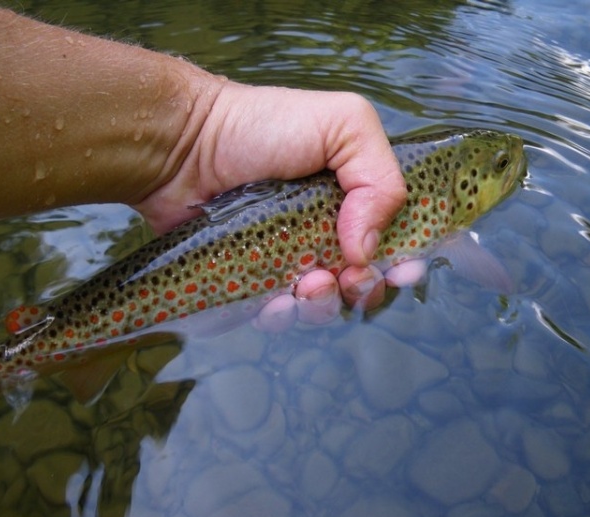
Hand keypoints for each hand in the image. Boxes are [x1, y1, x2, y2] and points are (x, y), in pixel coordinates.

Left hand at [135, 83, 405, 328]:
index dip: (403, 262)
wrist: (186, 146)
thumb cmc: (263, 127)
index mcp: (350, 200)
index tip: (400, 270)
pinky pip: (269, 317)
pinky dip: (277, 318)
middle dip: (362, 290)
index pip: (391, 243)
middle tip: (347, 278)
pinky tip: (272, 303)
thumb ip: (378, 178)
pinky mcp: (245, 284)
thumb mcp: (342, 125)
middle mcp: (321, 235)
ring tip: (306, 287)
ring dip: (321, 308)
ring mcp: (282, 262)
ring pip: (316, 308)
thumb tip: (367, 250)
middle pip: (358, 285)